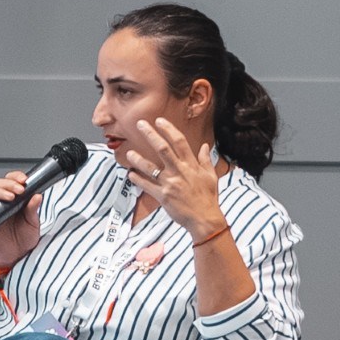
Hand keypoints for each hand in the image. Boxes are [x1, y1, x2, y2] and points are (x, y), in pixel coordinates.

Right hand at [0, 171, 43, 265]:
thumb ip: (33, 209)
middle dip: (9, 183)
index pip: (13, 181)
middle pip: (0, 183)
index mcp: (17, 199)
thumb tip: (37, 195)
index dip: (16, 177)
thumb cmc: (25, 239)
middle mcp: (3, 202)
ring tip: (11, 197)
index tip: (24, 180)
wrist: (17, 256)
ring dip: (0, 191)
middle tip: (19, 189)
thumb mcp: (33, 223)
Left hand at [124, 117, 225, 240]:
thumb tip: (204, 146)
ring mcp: (170, 184)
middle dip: (151, 135)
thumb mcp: (211, 176)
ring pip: (151, 167)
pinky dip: (137, 179)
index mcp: (191, 165)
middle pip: (163, 149)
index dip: (168, 129)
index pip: (179, 142)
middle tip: (140, 124)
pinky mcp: (162, 196)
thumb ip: (205, 160)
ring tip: (129, 152)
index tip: (159, 120)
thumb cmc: (208, 197)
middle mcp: (179, 171)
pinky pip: (147, 186)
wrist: (204, 218)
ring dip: (138, 159)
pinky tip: (130, 174)